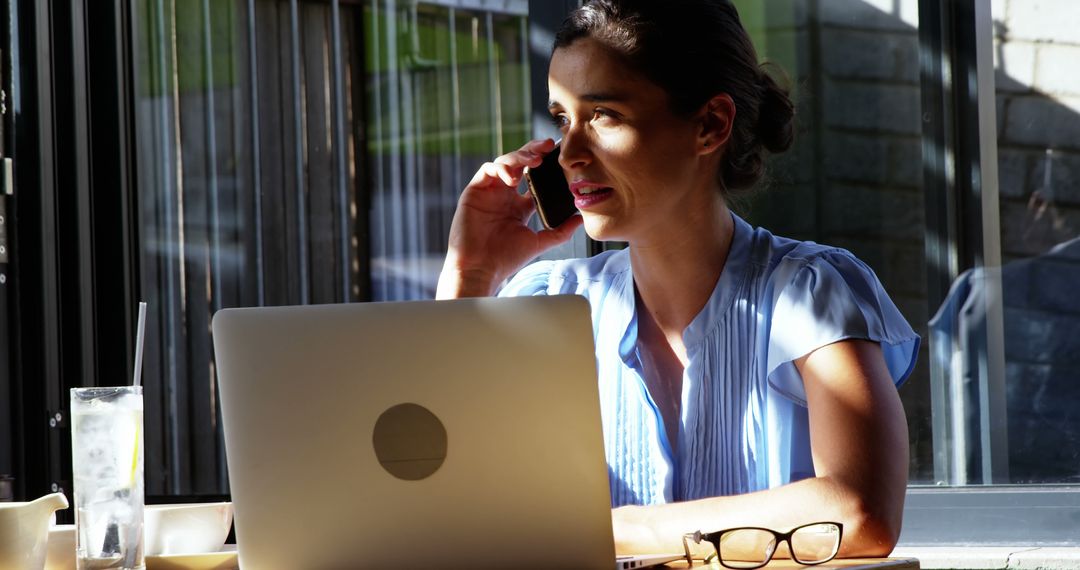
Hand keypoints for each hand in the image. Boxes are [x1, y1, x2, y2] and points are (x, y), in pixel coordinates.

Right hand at [436, 138, 583, 297]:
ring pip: (504, 162)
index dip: (546, 166)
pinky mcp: (474, 191)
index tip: (561, 158)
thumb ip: (560, 231)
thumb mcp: (539, 242)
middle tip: (548, 145)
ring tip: (534, 160)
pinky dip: (502, 168)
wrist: (480, 268)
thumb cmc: (506, 259)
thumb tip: (581, 219)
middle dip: (533, 151)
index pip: (534, 178)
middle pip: (519, 164)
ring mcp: (489, 192)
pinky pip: (488, 170)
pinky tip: (514, 177)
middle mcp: (503, 195)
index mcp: (518, 206)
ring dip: (519, 157)